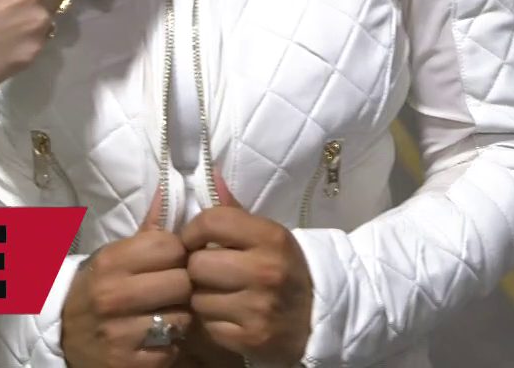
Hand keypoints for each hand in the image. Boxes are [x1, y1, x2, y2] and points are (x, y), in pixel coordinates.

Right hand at [63, 194, 193, 367]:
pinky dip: (170, 345)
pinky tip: (157, 336)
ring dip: (181, 317)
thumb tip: (172, 187)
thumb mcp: (116, 255)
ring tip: (167, 312)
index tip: (173, 260)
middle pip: (182, 283)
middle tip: (175, 288)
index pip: (171, 246)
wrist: (62, 334)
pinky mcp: (127, 363)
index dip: (179, 252)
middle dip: (184, 285)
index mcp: (111, 262)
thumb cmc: (98, 286)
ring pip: (182, 318)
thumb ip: (150, 227)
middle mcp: (113, 296)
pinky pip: (172, 350)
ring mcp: (120, 333)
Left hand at [181, 169, 313, 364]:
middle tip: (209, 272)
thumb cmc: (285, 269)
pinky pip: (208, 326)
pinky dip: (212, 322)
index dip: (193, 231)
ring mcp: (259, 308)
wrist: (320, 316)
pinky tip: (228, 315)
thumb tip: (209, 175)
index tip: (195, 241)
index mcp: (271, 238)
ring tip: (220, 294)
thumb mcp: (267, 235)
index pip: (212, 222)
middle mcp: (265, 271)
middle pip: (197, 264)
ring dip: (202, 298)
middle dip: (198, 268)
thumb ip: (233, 211)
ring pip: (198, 298)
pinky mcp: (251, 339)